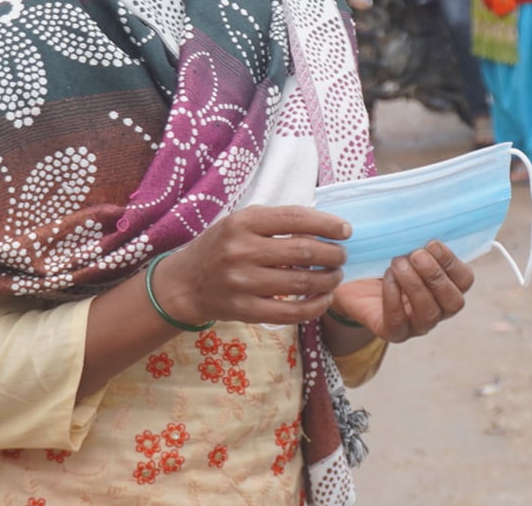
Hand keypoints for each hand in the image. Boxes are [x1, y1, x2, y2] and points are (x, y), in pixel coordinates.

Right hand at [151, 206, 351, 327]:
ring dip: (328, 280)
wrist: (186, 284)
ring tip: (335, 276)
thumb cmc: (220, 247)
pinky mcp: (245, 310)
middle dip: (333, 254)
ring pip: (301, 283)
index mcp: (243, 223)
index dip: (327, 224)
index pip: (296, 218)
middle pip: (303, 252)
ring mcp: (243, 283)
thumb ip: (275, 221)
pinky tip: (324, 299)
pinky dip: (315, 307)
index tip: (345, 230)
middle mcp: (242, 251)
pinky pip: (290, 313)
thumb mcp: (241, 222)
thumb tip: (323, 225)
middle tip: (342, 256)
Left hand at [330, 242, 474, 342]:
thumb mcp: (403, 244)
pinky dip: (394, 298)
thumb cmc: (382, 258)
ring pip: (429, 314)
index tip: (432, 243)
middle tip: (416, 255)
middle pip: (453, 302)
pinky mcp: (393, 332)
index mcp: (446, 285)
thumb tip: (425, 210)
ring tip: (398, 263)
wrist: (351, 279)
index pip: (464, 280)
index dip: (453, 263)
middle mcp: (437, 308)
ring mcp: (416, 325)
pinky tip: (387, 278)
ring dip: (415, 286)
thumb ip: (418, 235)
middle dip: (436, 276)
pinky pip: (399, 322)